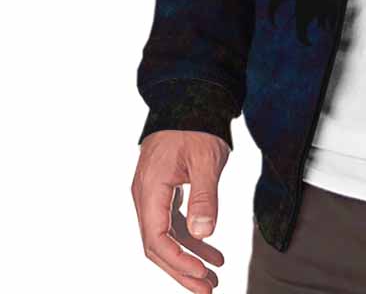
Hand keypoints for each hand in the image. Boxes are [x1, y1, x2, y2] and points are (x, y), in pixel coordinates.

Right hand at [132, 130, 229, 292]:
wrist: (190, 97)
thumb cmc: (196, 125)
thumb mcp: (206, 159)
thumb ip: (204, 196)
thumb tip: (203, 233)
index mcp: (150, 190)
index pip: (157, 239)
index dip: (178, 262)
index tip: (202, 275)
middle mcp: (145, 196)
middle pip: (158, 245)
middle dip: (182, 270)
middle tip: (207, 288)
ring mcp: (153, 194)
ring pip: (166, 237)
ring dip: (188, 258)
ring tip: (213, 276)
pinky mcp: (164, 190)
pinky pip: (173, 222)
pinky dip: (191, 238)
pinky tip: (210, 250)